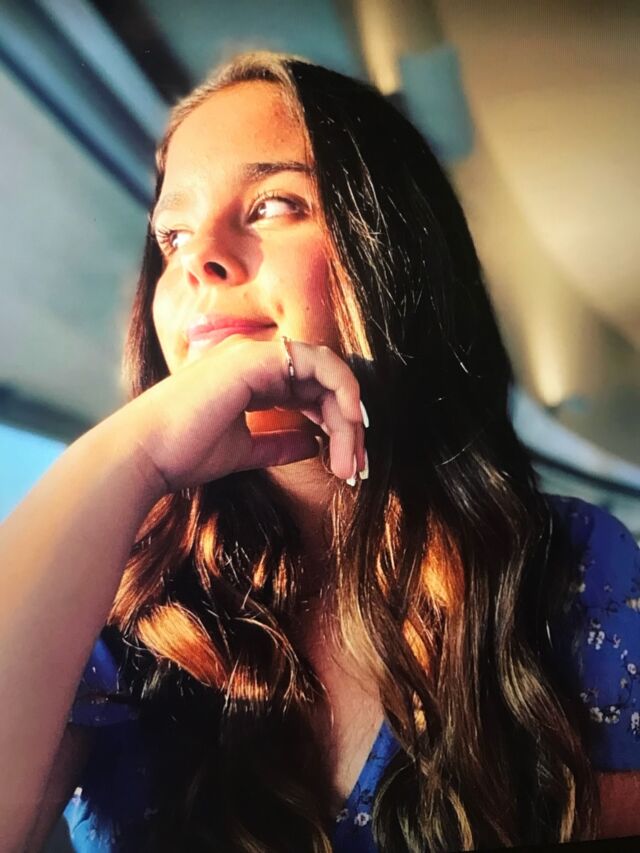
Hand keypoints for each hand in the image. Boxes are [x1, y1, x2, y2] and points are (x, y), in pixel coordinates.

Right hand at [117, 334, 367, 495]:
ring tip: (351, 462)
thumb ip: (277, 443)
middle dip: (348, 426)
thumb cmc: (183, 453)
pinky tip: (348, 425)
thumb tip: (312, 445)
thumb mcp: (243, 450)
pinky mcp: (255, 359)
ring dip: (348, 417)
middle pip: (324, 382)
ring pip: (327, 373)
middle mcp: (255, 358)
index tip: (347, 461)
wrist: (145, 455)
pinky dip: (342, 391)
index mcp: (250, 376)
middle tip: (356, 468)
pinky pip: (319, 365)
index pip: (308, 389)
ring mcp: (255, 353)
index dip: (334, 422)